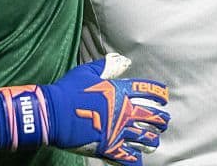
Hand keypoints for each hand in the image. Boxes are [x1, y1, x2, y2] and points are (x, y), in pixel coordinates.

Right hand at [0, 53, 169, 163]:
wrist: (52, 114)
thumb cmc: (68, 90)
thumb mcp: (88, 72)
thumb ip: (108, 66)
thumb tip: (125, 61)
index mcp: (120, 92)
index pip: (149, 91)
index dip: (160, 94)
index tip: (164, 98)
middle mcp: (124, 112)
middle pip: (154, 116)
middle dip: (162, 119)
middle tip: (164, 121)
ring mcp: (118, 131)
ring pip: (146, 138)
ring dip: (152, 139)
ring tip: (153, 140)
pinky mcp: (109, 148)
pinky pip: (130, 158)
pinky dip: (136, 160)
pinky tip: (138, 159)